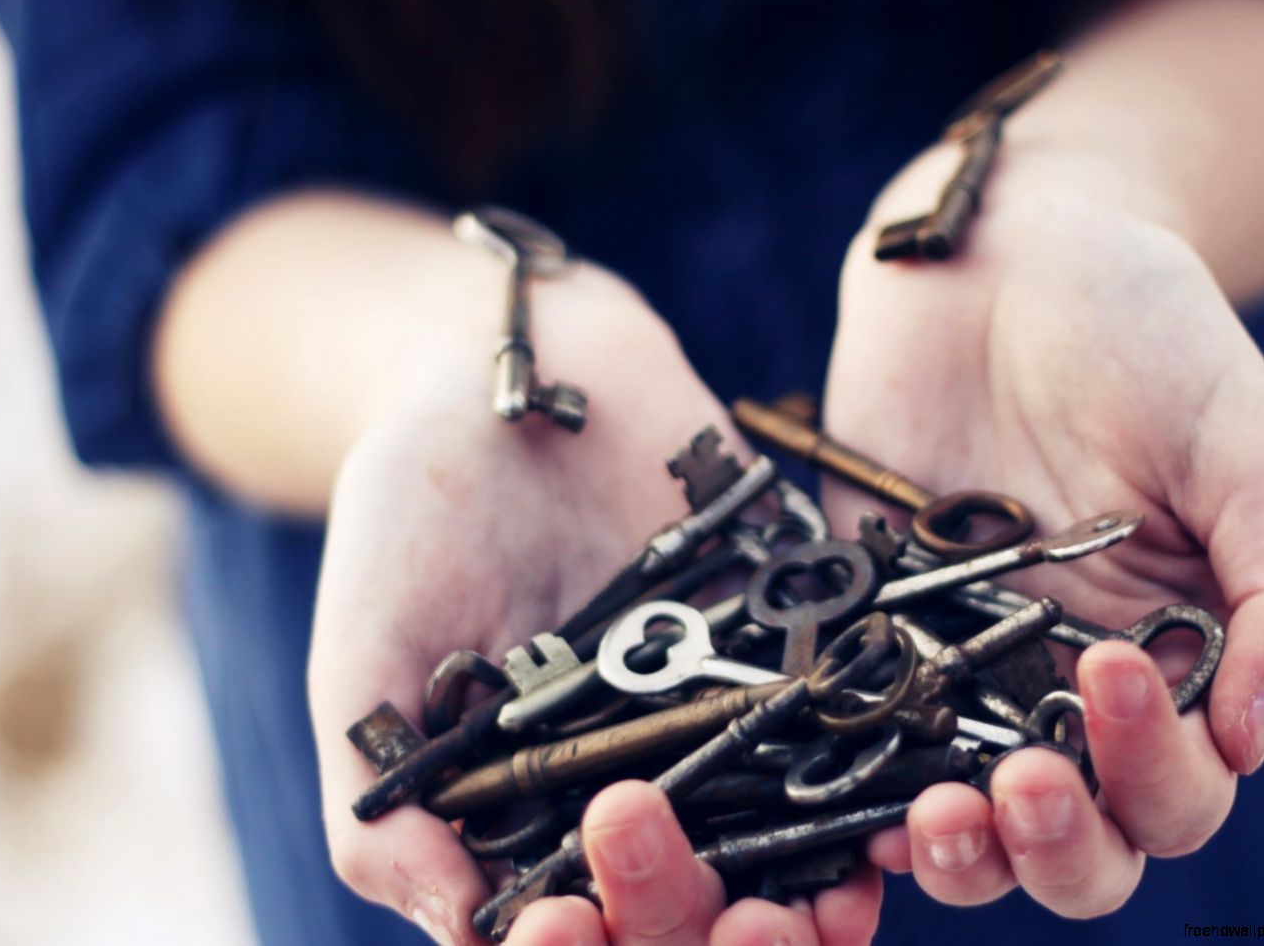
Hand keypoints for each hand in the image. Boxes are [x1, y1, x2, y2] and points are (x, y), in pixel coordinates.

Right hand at [308, 263, 880, 943]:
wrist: (521, 374)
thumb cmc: (414, 515)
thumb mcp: (368, 654)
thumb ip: (385, 799)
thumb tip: (462, 934)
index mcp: (531, 817)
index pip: (567, 927)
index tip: (566, 930)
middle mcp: (636, 789)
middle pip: (684, 909)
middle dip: (699, 934)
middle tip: (733, 932)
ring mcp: (723, 727)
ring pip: (778, 849)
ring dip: (808, 901)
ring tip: (818, 911)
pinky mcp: (796, 651)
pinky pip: (851, 730)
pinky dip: (879, 779)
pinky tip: (895, 809)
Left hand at [827, 143, 1263, 916]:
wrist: (1009, 251)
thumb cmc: (1148, 334)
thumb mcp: (1245, 447)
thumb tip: (1254, 737)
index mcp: (1172, 658)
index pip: (1178, 788)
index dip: (1156, 772)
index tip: (1112, 675)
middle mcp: (1063, 683)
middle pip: (1074, 838)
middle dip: (1056, 844)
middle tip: (1019, 786)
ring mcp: (959, 658)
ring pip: (959, 813)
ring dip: (955, 851)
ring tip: (932, 817)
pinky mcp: (866, 614)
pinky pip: (853, 722)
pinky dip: (845, 777)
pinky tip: (837, 794)